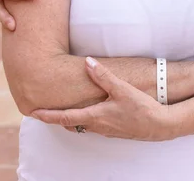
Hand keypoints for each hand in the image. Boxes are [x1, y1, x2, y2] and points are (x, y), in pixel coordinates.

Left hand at [32, 57, 176, 141]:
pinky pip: (94, 126)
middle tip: (45, 109)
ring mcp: (106, 130)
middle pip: (71, 123)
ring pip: (82, 125)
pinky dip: (85, 118)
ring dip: (71, 118)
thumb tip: (88, 63)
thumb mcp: (121, 89)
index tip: (34, 112)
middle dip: (57, 117)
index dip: (48, 115)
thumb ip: (103, 76)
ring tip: (64, 108)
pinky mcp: (114, 130)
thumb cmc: (141, 108)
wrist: (159, 126)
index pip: (65, 117)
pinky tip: (91, 110)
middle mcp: (97, 126)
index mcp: (95, 116)